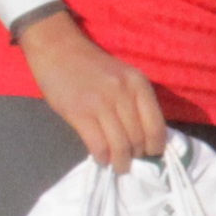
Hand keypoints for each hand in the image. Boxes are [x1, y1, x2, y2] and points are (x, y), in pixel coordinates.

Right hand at [17, 12, 167, 166]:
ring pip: (120, 145)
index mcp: (139, 85)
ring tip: (119, 166)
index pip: (156, 126)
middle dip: (137, 156)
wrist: (58, 49)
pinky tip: (101, 159)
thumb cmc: (92, 66)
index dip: (156, 146)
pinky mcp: (80, 112)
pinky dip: (102, 157)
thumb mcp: (124, 77)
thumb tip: (145, 136)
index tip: (152, 155)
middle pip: (138, 138)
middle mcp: (124, 94)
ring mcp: (101, 103)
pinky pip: (98, 144)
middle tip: (131, 162)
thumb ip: (136, 101)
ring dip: (121, 162)